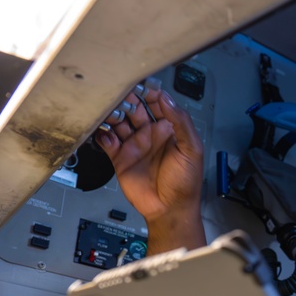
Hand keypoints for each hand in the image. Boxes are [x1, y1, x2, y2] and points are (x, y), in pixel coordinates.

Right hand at [94, 87, 204, 248]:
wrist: (170, 209)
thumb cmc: (185, 183)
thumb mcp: (192, 149)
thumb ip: (181, 122)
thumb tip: (167, 99)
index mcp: (168, 130)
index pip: (157, 103)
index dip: (150, 93)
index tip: (142, 86)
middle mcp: (150, 134)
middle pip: (134, 109)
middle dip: (127, 100)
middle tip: (121, 94)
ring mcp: (134, 145)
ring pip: (118, 122)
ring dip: (113, 114)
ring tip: (111, 111)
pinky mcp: (120, 158)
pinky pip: (107, 141)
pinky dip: (103, 134)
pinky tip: (105, 132)